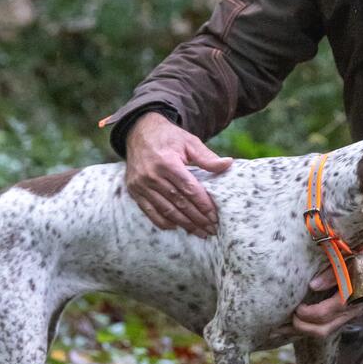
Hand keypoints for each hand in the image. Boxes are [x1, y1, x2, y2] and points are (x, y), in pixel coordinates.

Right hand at [124, 112, 232, 237]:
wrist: (140, 131)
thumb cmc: (169, 137)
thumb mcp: (189, 142)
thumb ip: (207, 157)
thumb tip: (227, 164)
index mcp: (167, 162)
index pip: (189, 189)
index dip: (203, 204)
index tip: (215, 216)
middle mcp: (152, 175)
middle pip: (178, 202)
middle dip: (197, 218)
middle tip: (211, 229)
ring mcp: (141, 185)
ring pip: (165, 210)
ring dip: (184, 224)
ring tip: (199, 232)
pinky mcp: (134, 190)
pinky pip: (149, 211)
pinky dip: (163, 221)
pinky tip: (176, 227)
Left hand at [287, 245, 362, 338]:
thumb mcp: (351, 256)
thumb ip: (332, 272)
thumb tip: (312, 285)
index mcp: (351, 297)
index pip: (323, 314)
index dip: (306, 314)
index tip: (295, 307)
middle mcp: (352, 310)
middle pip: (323, 331)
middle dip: (302, 329)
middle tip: (286, 321)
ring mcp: (352, 314)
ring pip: (327, 331)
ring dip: (306, 331)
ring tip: (286, 327)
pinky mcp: (350, 312)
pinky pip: (331, 325)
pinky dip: (315, 326)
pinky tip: (302, 321)